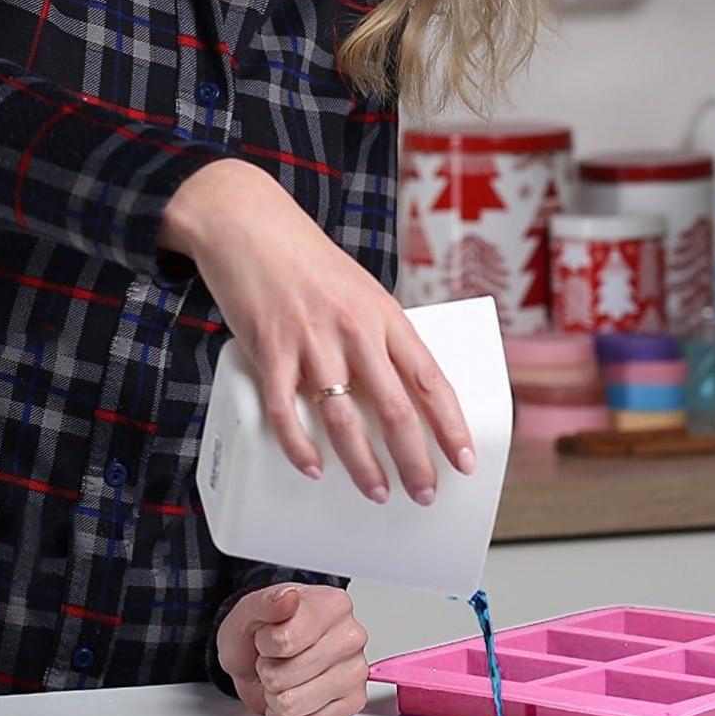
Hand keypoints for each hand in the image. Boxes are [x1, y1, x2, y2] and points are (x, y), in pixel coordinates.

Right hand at [159, 158, 475, 504]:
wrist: (249, 222)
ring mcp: (311, 339)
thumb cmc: (310, 264)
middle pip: (394, 408)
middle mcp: (355, 328)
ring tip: (377, 492)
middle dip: (414, 460)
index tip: (464, 461)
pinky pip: (284, 410)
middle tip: (424, 493)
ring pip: (343, 418)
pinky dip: (299, 445)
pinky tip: (312, 468)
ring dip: (363, 465)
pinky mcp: (269, 347)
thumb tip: (398, 394)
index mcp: (386, 315)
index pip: (430, 379)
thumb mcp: (361, 292)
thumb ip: (378, 339)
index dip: (451, 425)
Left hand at [216, 582, 368, 715]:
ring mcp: (356, 671)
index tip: (268, 636)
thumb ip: (266, 602)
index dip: (265, 644)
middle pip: (287, 675)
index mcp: (333, 605)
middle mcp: (352, 636)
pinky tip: (293, 693)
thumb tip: (288, 598)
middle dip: (269, 671)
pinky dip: (286, 715)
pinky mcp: (352, 703)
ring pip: (293, 703)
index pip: (285, 641)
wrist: (263, 656)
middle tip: (276, 658)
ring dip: (275, 695)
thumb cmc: (262, 631)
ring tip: (284, 676)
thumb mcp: (250, 610)